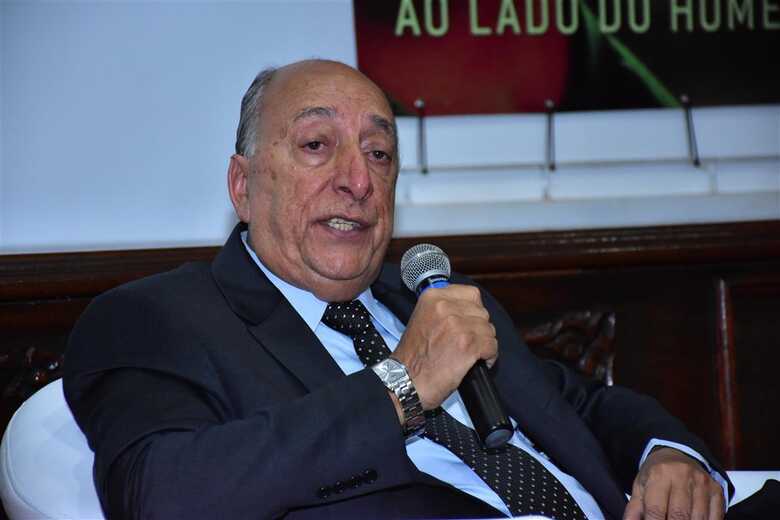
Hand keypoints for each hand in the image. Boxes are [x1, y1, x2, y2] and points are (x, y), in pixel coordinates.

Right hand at [392, 284, 496, 410]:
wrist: (405, 381)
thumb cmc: (412, 357)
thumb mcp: (421, 319)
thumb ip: (443, 310)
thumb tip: (466, 310)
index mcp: (433, 297)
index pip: (471, 294)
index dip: (473, 310)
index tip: (469, 321)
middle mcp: (446, 306)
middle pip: (482, 312)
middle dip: (479, 328)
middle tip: (469, 342)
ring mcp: (458, 325)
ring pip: (488, 330)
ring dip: (484, 343)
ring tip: (472, 354)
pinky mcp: (469, 344)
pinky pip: (492, 346)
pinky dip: (488, 357)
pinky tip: (477, 363)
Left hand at [624, 447, 724, 519]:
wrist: (677, 454)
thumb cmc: (656, 475)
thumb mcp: (641, 486)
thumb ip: (634, 509)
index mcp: (659, 474)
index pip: (656, 510)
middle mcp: (682, 476)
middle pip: (679, 515)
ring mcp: (702, 483)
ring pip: (699, 518)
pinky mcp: (717, 490)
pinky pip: (716, 516)